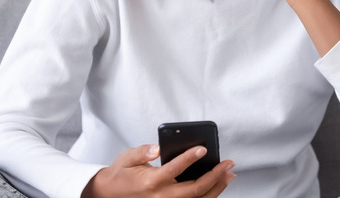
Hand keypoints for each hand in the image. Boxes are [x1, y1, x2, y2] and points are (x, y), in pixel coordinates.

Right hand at [83, 144, 234, 197]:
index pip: (175, 168)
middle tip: (228, 163)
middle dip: (215, 175)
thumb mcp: (127, 158)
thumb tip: (157, 147)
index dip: (190, 158)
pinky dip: (209, 196)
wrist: (110, 194)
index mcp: (151, 181)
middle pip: (195, 189)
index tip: (203, 149)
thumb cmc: (121, 175)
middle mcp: (161, 196)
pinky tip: (218, 187)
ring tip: (229, 174)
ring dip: (217, 188)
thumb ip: (143, 152)